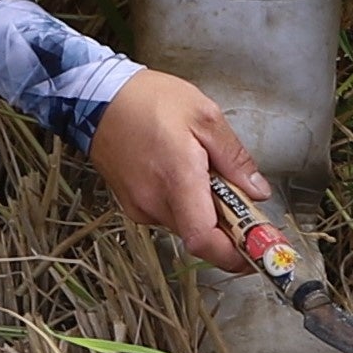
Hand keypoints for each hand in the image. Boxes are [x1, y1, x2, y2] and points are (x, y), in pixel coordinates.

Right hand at [90, 69, 269, 272]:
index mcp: (176, 179)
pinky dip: (184, 203)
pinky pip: (167, 214)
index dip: (233, 254)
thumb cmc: (147, 100)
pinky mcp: (131, 204)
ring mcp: (139, 206)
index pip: (204, 240)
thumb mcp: (205, 116)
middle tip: (241, 197)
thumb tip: (256, 191)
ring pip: (184, 224)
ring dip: (204, 211)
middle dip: (225, 225)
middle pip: (199, 235)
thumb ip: (234, 158)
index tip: (255, 249)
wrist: (96, 98)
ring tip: (205, 172)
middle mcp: (153, 201)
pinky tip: (183, 173)